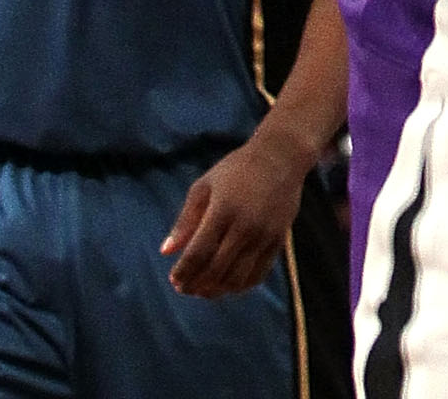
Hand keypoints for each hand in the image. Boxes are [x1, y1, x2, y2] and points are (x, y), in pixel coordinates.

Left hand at [162, 124, 313, 297]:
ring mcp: (264, 235)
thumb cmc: (237, 168)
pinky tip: (228, 283)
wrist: (282, 156)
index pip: (198, 253)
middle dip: (195, 285)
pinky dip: (240, 286)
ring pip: (236, 278)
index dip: (183, 272)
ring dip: (216, 290)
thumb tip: (165, 252)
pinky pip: (258, 275)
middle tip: (185, 288)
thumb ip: (185, 220)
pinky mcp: (278, 240)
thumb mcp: (205, 185)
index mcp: (223, 209)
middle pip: (215, 270)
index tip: (174, 279)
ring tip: (204, 289)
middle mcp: (245, 225)